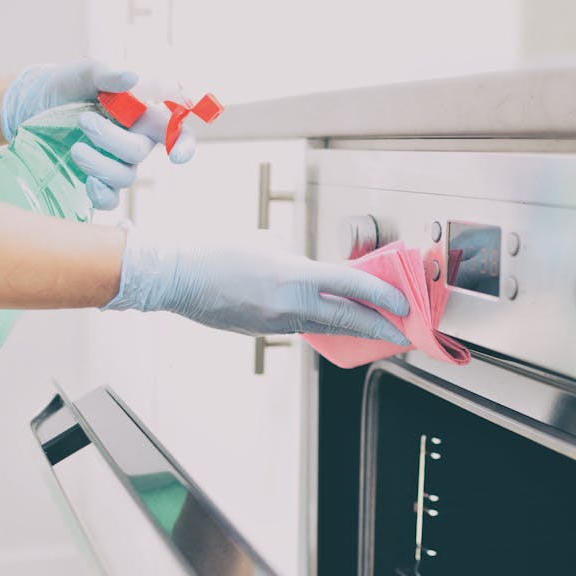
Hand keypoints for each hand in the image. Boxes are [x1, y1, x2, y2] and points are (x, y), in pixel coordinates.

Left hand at [0, 60, 195, 209]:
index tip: (175, 156)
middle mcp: (132, 142)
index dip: (182, 145)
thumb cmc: (63, 86)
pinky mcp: (96, 182)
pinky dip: (102, 195)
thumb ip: (106, 74)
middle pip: (139, 153)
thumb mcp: (81, 74)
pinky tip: (87, 182)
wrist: (29, 106)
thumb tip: (132, 76)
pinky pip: (110, 199)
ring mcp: (115, 164)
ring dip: (101, 165)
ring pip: (124, 177)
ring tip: (75, 148)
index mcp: (139, 115)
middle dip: (113, 140)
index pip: (173, 131)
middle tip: (84, 121)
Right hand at [103, 226, 409, 344]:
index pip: (351, 286)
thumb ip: (292, 257)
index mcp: (292, 275)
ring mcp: (275, 322)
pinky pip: (297, 326)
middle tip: (401, 333)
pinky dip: (316, 323)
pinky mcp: (261, 330)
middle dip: (378, 327)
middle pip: (346, 318)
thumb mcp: (264, 242)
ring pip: (323, 326)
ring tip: (373, 328)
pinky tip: (326, 320)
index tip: (401, 304)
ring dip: (350, 328)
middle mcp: (288, 304)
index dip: (381, 296)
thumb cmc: (213, 250)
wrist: (174, 276)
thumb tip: (305, 267)